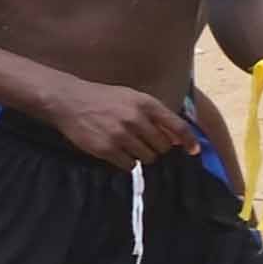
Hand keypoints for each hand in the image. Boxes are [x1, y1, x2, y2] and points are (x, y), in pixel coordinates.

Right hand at [35, 69, 200, 172]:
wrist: (69, 101)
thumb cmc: (104, 99)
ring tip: (127, 145)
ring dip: (141, 155)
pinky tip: (117, 151)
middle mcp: (136, 119)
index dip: (189, 141)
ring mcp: (121, 135)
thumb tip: (178, 139)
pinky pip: (129, 165)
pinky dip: (126, 162)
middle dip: (157, 148)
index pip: (177, 126)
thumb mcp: (132, 98)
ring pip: (147, 158)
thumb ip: (155, 115)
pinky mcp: (107, 149)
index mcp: (145, 103)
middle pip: (163, 146)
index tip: (193, 151)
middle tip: (143, 142)